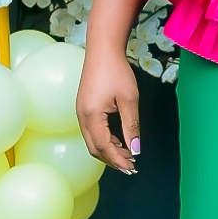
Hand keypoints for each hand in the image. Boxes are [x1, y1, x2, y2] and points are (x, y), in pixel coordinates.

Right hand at [76, 45, 140, 175]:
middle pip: (94, 148)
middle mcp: (82, 117)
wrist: (102, 50)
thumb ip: (132, 126)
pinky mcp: (84, 108)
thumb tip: (136, 149)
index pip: (104, 147)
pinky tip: (119, 141)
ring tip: (128, 155)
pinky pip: (92, 131)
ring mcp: (81, 112)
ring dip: (109, 151)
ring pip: (92, 141)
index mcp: (92, 116)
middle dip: (112, 160)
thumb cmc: (117, 71)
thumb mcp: (129, 100)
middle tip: (131, 166)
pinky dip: (105, 140)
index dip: (118, 160)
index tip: (132, 168)